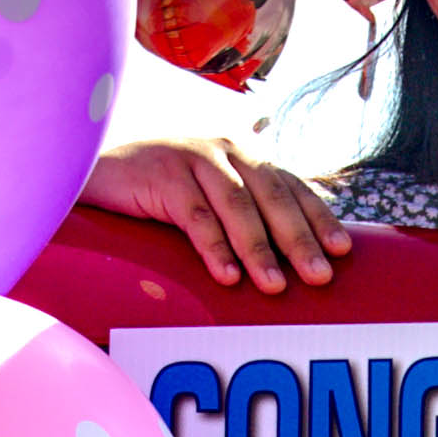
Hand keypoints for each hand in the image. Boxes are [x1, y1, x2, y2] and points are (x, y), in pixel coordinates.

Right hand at [86, 132, 349, 295]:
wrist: (93, 169)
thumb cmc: (156, 191)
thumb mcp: (206, 195)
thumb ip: (242, 213)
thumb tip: (289, 260)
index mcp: (243, 153)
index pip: (291, 185)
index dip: (318, 216)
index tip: (343, 251)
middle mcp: (225, 149)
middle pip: (272, 197)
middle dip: (299, 239)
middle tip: (321, 277)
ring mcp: (193, 158)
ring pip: (237, 208)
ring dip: (259, 250)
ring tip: (276, 287)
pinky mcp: (162, 173)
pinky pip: (194, 216)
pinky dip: (213, 248)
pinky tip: (228, 276)